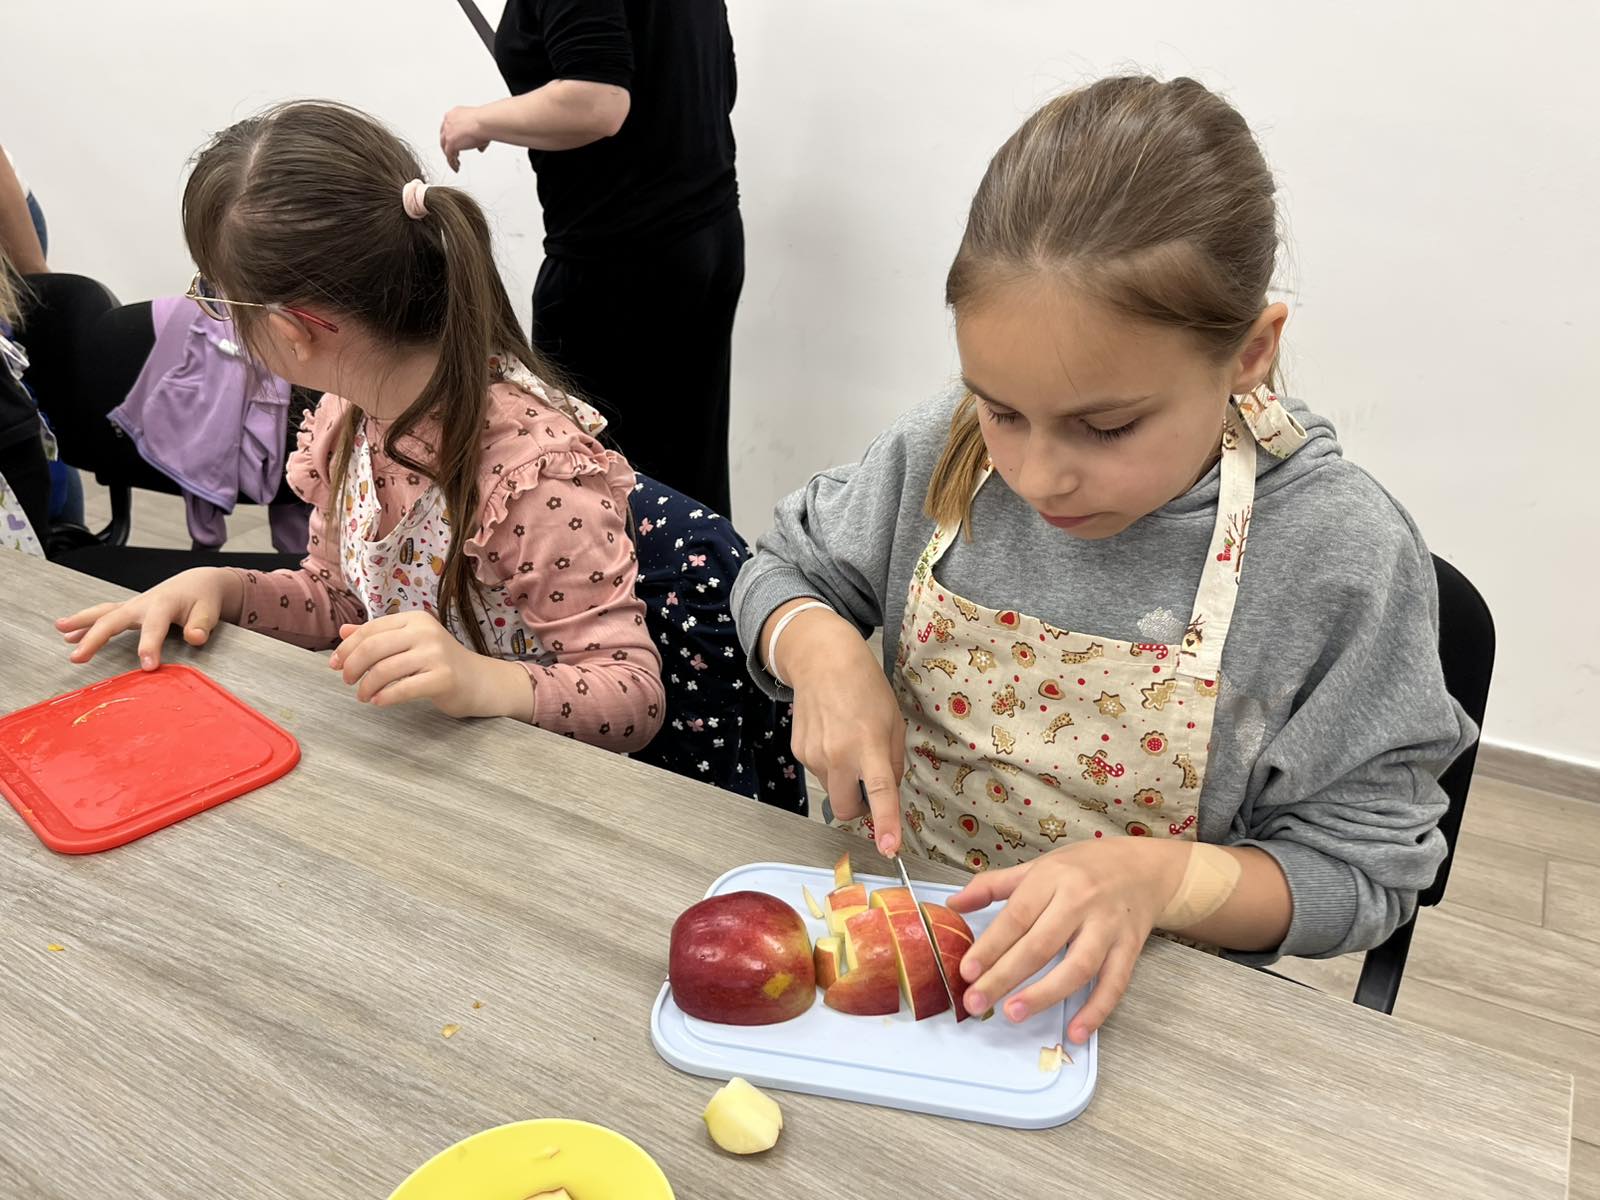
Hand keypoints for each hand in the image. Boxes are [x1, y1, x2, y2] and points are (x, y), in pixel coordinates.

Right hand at [56, 568, 242, 669]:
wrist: (197, 582)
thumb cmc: (202, 598)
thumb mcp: (209, 610)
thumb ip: (202, 624)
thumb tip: (195, 637)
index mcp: (164, 603)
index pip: (154, 626)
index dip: (150, 646)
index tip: (148, 666)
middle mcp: (143, 603)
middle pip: (114, 619)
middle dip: (95, 638)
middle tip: (78, 657)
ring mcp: (133, 606)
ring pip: (103, 613)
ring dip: (81, 623)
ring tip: (60, 632)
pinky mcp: (129, 610)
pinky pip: (104, 615)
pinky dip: (85, 624)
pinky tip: (69, 634)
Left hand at [329, 611, 530, 718]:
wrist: (481, 681)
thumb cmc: (442, 663)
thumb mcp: (410, 644)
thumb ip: (378, 636)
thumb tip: (342, 632)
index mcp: (415, 619)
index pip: (371, 629)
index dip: (347, 647)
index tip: (334, 664)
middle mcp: (425, 632)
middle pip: (373, 647)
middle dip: (352, 666)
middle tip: (347, 681)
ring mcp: (436, 654)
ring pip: (384, 669)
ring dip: (366, 686)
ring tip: (363, 695)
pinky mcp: (443, 677)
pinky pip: (403, 688)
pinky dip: (384, 697)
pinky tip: (378, 701)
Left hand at [439, 106, 489, 171]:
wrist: (485, 122)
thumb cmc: (485, 121)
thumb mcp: (480, 127)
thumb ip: (477, 137)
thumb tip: (480, 148)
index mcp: (454, 114)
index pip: (449, 125)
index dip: (451, 134)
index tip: (455, 140)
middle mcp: (449, 122)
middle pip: (444, 136)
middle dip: (448, 145)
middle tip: (453, 152)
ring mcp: (448, 132)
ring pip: (444, 146)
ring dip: (449, 155)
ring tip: (455, 162)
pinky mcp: (451, 143)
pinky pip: (449, 156)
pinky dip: (452, 163)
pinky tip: (456, 167)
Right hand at [778, 609, 907, 854]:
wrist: (822, 661)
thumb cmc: (866, 688)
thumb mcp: (894, 722)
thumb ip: (893, 762)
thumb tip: (886, 793)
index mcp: (868, 745)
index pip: (879, 792)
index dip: (885, 823)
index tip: (890, 849)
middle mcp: (837, 754)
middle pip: (845, 810)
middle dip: (858, 808)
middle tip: (867, 784)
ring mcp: (813, 755)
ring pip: (833, 790)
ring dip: (845, 780)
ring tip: (848, 744)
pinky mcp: (798, 752)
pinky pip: (820, 773)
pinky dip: (830, 765)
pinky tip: (832, 736)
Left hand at [945, 838, 1186, 1041]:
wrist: (1144, 868)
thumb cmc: (1083, 867)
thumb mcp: (1038, 866)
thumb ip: (994, 886)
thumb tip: (953, 905)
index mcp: (1052, 878)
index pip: (1016, 916)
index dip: (990, 946)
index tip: (966, 971)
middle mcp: (1081, 901)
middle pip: (1040, 944)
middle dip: (1005, 976)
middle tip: (977, 1003)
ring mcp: (1108, 927)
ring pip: (1077, 966)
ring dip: (1045, 994)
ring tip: (1013, 1014)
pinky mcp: (1130, 948)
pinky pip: (1114, 984)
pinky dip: (1096, 1010)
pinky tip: (1074, 1031)